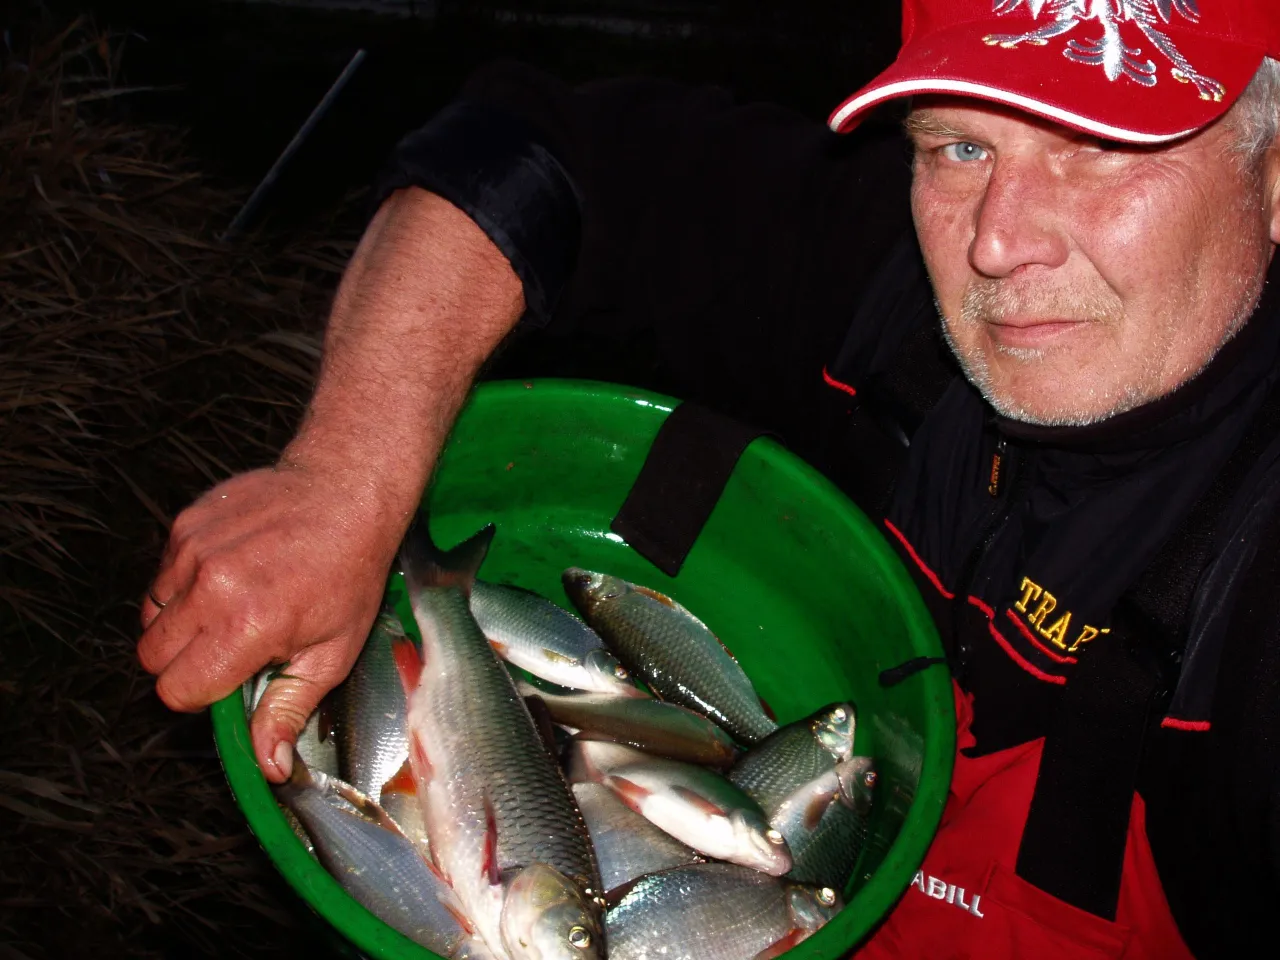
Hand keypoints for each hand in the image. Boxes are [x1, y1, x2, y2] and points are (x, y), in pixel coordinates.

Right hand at [137, 461, 404, 782]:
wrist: (346, 492)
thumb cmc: (348, 573)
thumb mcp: (332, 652)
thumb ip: (288, 710)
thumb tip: (267, 767)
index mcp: (247, 626)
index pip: (178, 690)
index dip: (203, 695)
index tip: (232, 681)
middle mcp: (210, 588)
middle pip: (153, 657)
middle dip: (186, 663)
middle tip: (232, 648)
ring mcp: (191, 552)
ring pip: (150, 617)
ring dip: (182, 624)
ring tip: (233, 610)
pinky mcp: (184, 525)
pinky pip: (161, 577)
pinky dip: (184, 586)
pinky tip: (231, 577)